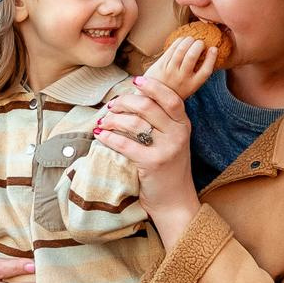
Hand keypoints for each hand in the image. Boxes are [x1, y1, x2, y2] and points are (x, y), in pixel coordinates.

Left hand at [93, 70, 194, 228]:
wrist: (175, 201)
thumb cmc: (169, 168)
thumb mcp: (173, 141)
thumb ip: (162, 121)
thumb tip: (135, 96)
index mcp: (183, 125)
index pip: (170, 97)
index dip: (152, 86)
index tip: (135, 81)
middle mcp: (178, 134)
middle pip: (148, 106)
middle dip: (125, 101)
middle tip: (112, 105)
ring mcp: (166, 149)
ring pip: (134, 123)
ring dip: (113, 119)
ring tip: (103, 121)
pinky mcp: (152, 164)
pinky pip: (125, 144)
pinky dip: (108, 137)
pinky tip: (100, 135)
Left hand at [142, 35, 219, 101]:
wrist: (152, 98)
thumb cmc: (173, 90)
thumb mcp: (187, 88)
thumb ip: (195, 75)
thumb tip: (205, 55)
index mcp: (192, 85)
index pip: (206, 70)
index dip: (211, 58)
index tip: (214, 48)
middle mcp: (182, 78)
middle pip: (192, 56)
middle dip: (198, 45)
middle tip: (200, 42)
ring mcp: (170, 71)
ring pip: (181, 50)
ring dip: (188, 41)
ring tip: (190, 39)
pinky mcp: (161, 64)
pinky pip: (171, 49)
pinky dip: (178, 42)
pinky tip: (181, 40)